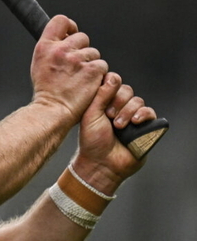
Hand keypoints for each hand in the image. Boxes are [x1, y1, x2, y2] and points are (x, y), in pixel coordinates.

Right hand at [30, 15, 108, 124]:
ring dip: (91, 63)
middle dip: (82, 49)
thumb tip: (63, 38)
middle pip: (82, 37)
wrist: (53, 111)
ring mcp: (77, 59)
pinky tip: (88, 84)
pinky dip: (98, 75)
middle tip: (76, 65)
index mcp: (45, 46)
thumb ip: (51, 48)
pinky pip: (102, 65)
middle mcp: (60, 50)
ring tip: (80, 78)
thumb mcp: (39, 63)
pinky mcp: (93, 70)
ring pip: (94, 53)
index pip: (61, 21)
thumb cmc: (46, 91)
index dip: (69, 26)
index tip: (71, 34)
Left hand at [73, 72, 156, 194]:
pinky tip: (135, 122)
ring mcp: (132, 116)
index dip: (110, 89)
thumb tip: (111, 77)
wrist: (101, 163)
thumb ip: (100, 94)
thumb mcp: (90, 114)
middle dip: (118, 102)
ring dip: (128, 111)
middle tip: (110, 116)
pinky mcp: (144, 126)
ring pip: (137, 100)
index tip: (103, 101)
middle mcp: (119, 107)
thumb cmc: (91, 141)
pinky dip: (143, 114)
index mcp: (104, 101)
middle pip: (126, 90)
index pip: (113, 83)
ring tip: (119, 125)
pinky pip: (150, 112)